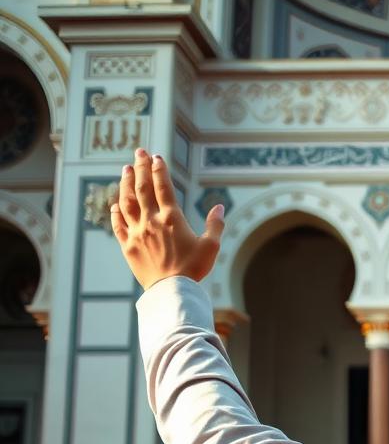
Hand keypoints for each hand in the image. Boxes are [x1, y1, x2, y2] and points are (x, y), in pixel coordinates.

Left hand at [112, 148, 224, 290]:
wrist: (171, 291)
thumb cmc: (194, 269)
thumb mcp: (211, 246)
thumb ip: (215, 224)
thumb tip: (219, 206)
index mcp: (172, 219)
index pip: (163, 187)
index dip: (159, 170)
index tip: (156, 157)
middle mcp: (151, 221)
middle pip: (142, 188)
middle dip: (140, 168)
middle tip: (138, 152)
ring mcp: (136, 233)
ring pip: (127, 202)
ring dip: (125, 184)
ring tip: (126, 170)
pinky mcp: (128, 246)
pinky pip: (118, 224)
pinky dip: (115, 212)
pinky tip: (115, 204)